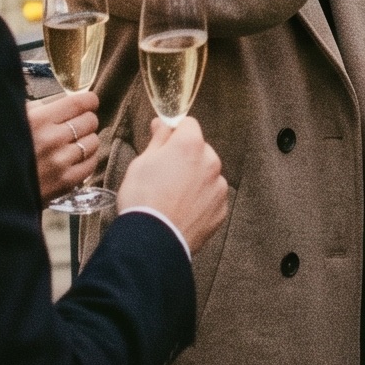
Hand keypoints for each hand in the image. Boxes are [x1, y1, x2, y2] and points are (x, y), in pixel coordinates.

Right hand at [28, 91, 99, 203]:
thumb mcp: (12, 119)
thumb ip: (37, 107)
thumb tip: (60, 98)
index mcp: (39, 120)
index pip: (79, 103)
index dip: (88, 101)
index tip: (88, 102)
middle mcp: (52, 139)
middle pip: (90, 121)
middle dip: (85, 120)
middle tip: (76, 124)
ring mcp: (60, 162)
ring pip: (93, 142)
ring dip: (86, 140)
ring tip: (73, 143)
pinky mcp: (64, 182)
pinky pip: (90, 164)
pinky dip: (87, 159)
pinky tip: (75, 158)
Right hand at [116, 114, 229, 252]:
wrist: (152, 241)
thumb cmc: (143, 198)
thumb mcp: (142, 162)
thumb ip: (159, 139)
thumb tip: (163, 123)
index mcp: (190, 145)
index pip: (188, 124)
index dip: (174, 132)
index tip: (163, 143)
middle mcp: (211, 161)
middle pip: (200, 150)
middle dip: (185, 157)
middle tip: (165, 175)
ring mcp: (218, 187)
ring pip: (207, 174)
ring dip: (195, 179)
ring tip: (173, 197)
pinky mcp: (221, 209)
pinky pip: (211, 196)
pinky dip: (201, 200)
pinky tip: (183, 210)